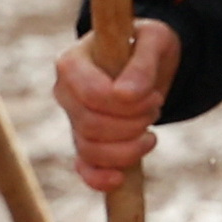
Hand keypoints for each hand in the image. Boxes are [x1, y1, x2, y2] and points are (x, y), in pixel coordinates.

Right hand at [54, 16, 181, 193]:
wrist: (148, 61)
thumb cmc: (146, 44)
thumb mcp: (154, 41)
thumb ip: (142, 64)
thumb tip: (126, 95)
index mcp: (72, 63)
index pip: (92, 95)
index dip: (127, 105)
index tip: (155, 97)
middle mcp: (65, 93)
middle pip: (91, 125)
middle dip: (132, 125)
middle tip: (156, 108)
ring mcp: (73, 120)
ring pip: (91, 151)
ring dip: (129, 149)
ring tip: (150, 132)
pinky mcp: (85, 141)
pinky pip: (84, 169)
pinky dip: (99, 179)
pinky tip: (120, 178)